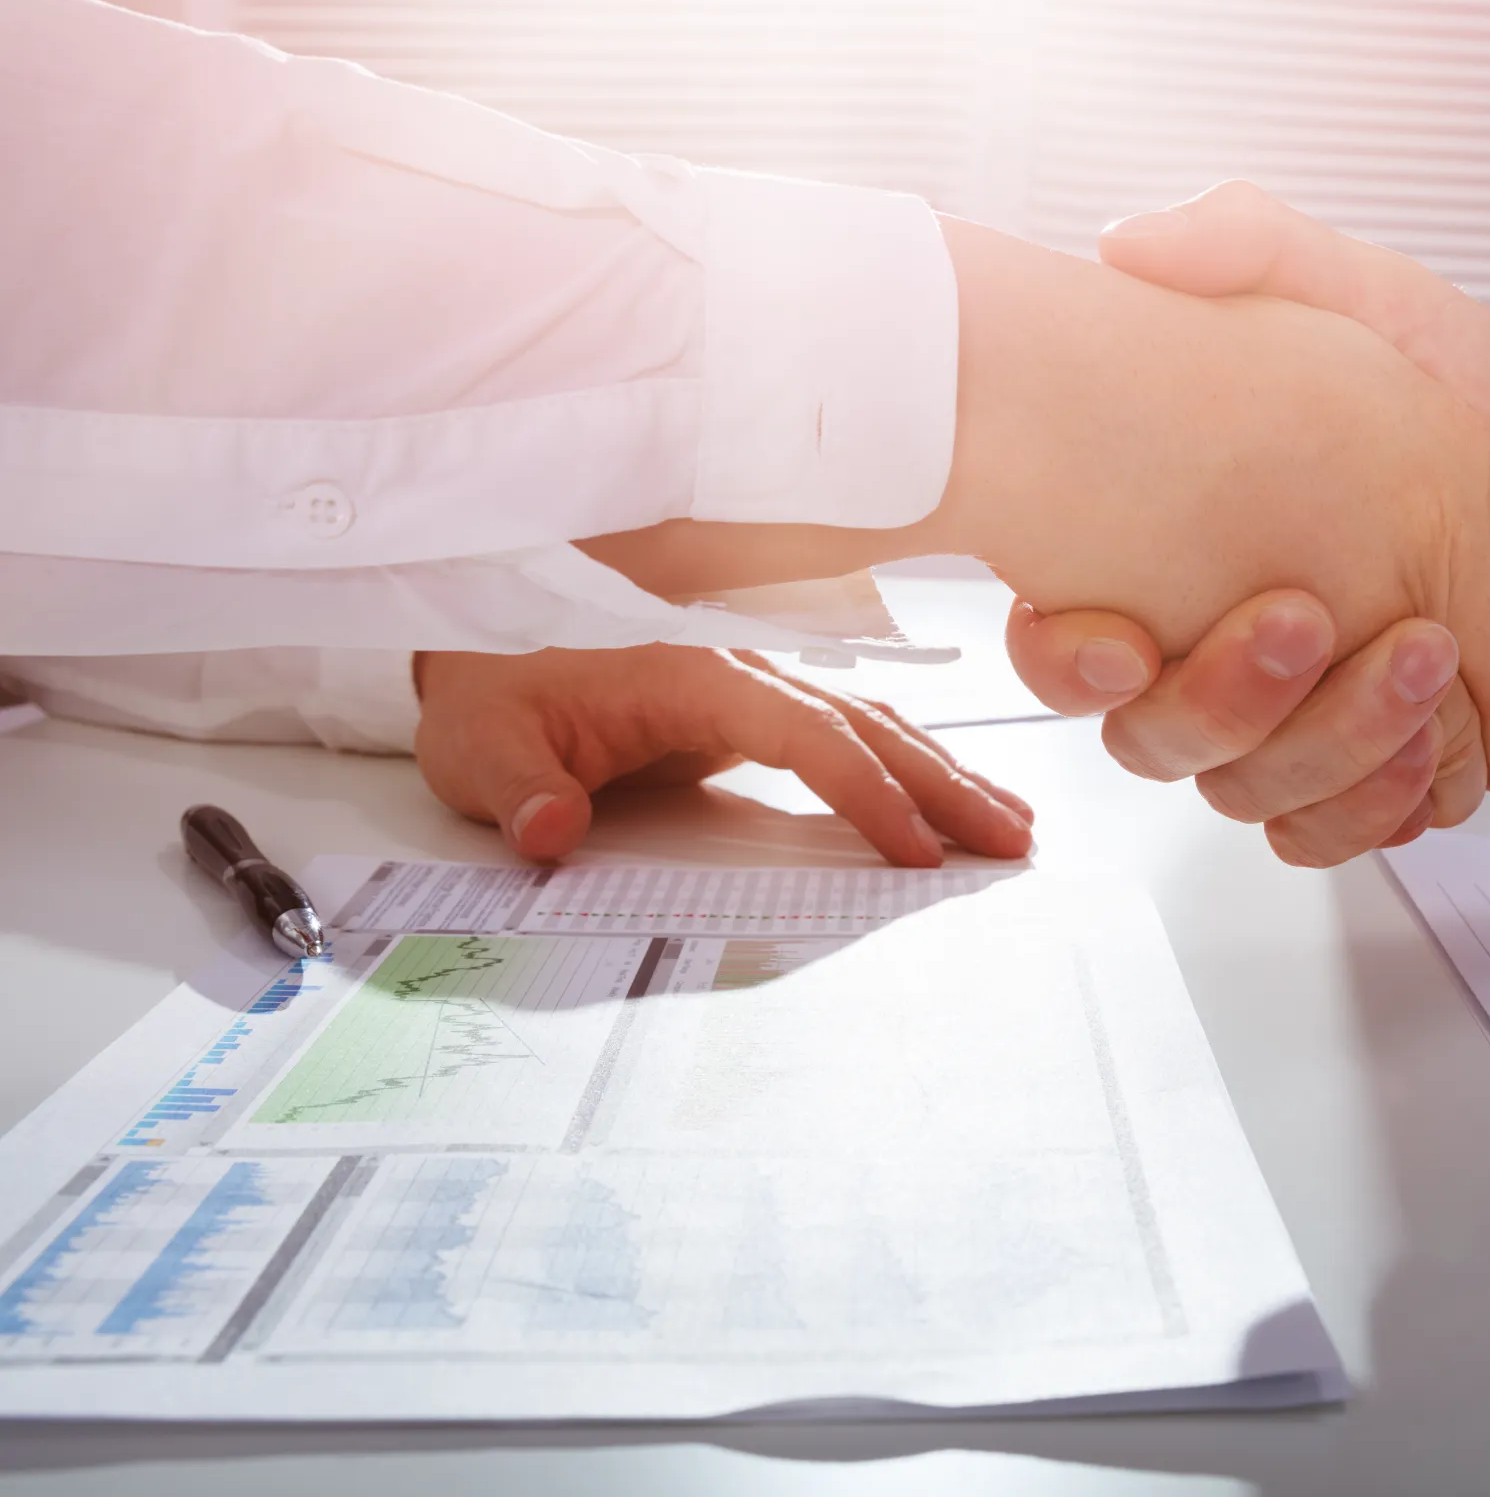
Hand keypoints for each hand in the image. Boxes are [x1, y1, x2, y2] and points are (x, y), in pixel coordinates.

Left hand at [411, 645, 1034, 866]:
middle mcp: (740, 671)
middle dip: (945, 783)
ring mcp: (752, 687)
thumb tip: (549, 833)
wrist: (467, 647)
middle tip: (1014, 841)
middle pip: (867, 725)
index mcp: (692, 676)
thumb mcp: (483, 748)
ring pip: (871, 725)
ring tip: (1012, 827)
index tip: (916, 849)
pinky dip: (906, 765)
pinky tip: (947, 799)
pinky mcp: (750, 712)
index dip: (867, 792)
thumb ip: (520, 791)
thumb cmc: (486, 697)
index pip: (806, 735)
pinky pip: (847, 736)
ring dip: (943, 774)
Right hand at [582, 217, 1489, 807]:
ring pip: (1252, 794)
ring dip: (1329, 748)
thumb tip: (1134, 243)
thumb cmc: (1484, 398)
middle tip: (1311, 620)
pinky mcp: (1372, 771)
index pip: (1072, 646)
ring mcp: (1296, 722)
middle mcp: (1221, 648)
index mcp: (1188, 554)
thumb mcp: (1371, 297)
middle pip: (1166, 738)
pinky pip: (1336, 833)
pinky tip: (1435, 755)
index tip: (1115, 642)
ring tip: (1419, 668)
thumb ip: (1255, 250)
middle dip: (1236, 697)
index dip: (1073, 661)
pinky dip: (1382, 806)